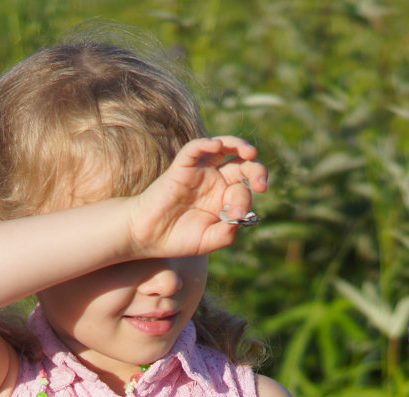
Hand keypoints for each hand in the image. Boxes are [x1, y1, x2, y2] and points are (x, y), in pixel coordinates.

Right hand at [125, 136, 268, 258]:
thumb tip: (240, 221)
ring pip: (223, 147)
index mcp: (224, 198)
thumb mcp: (207, 241)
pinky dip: (206, 143)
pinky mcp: (181, 167)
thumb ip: (226, 234)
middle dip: (256, 171)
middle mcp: (215, 181)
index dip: (246, 200)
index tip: (237, 215)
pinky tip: (216, 145)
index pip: (244, 190)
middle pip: (243, 164)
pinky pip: (195, 148)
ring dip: (239, 145)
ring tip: (250, 152)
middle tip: (261, 185)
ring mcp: (199, 171)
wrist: (147, 236)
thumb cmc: (176, 238)